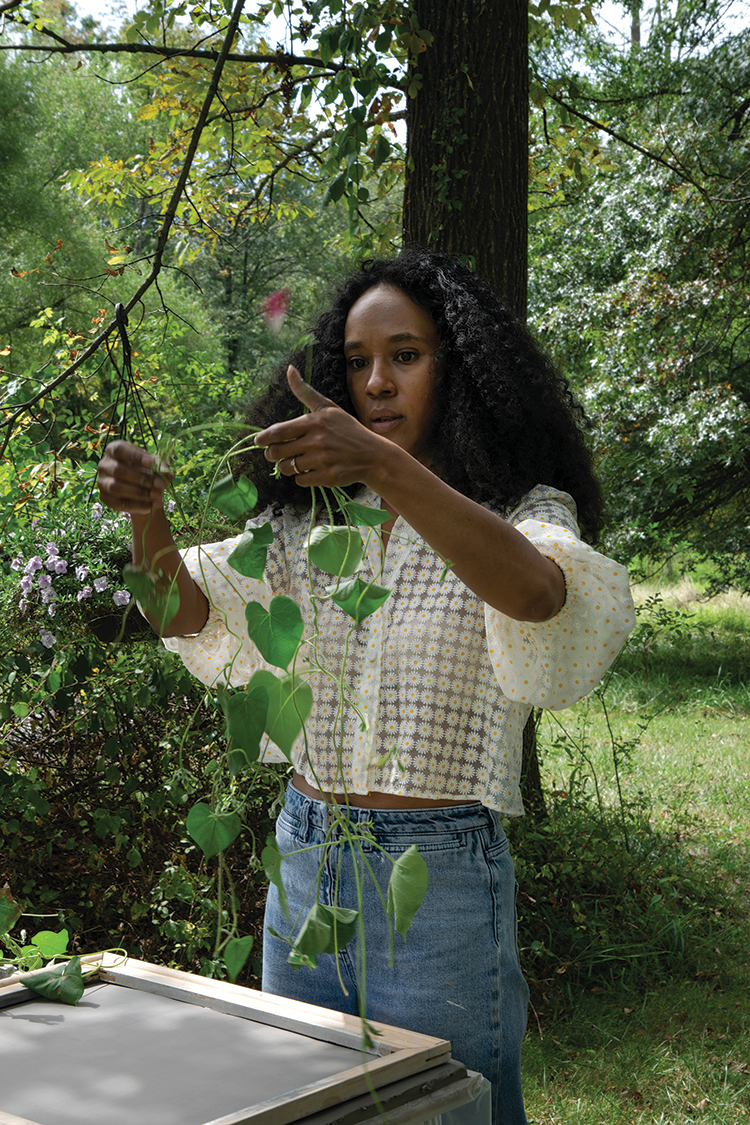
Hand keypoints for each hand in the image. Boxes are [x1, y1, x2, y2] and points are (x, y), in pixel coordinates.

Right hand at [97, 440, 173, 515]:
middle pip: (118, 470)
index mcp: (114, 449)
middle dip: (142, 478)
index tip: (152, 463)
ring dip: (140, 493)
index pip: (120, 450)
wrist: (139, 489)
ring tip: (158, 496)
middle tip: (161, 484)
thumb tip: (169, 474)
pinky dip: (138, 505)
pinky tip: (152, 505)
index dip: (135, 456)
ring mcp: (102, 482)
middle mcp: (104, 465)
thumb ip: (161, 466)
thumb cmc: (145, 470)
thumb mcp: (153, 465)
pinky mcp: (105, 498)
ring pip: (117, 488)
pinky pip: (120, 503)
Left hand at [254, 366, 384, 488]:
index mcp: (314, 422)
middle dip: (271, 454)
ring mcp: (322, 460)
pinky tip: (311, 469)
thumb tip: (290, 369)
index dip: (263, 438)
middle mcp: (317, 441)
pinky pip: (301, 480)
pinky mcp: (327, 476)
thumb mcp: (328, 408)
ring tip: (295, 461)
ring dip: (287, 466)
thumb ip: (305, 392)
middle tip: (274, 454)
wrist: (373, 455)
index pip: (278, 432)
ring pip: (288, 468)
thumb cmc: (347, 430)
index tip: (258, 442)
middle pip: (278, 452)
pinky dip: (302, 477)